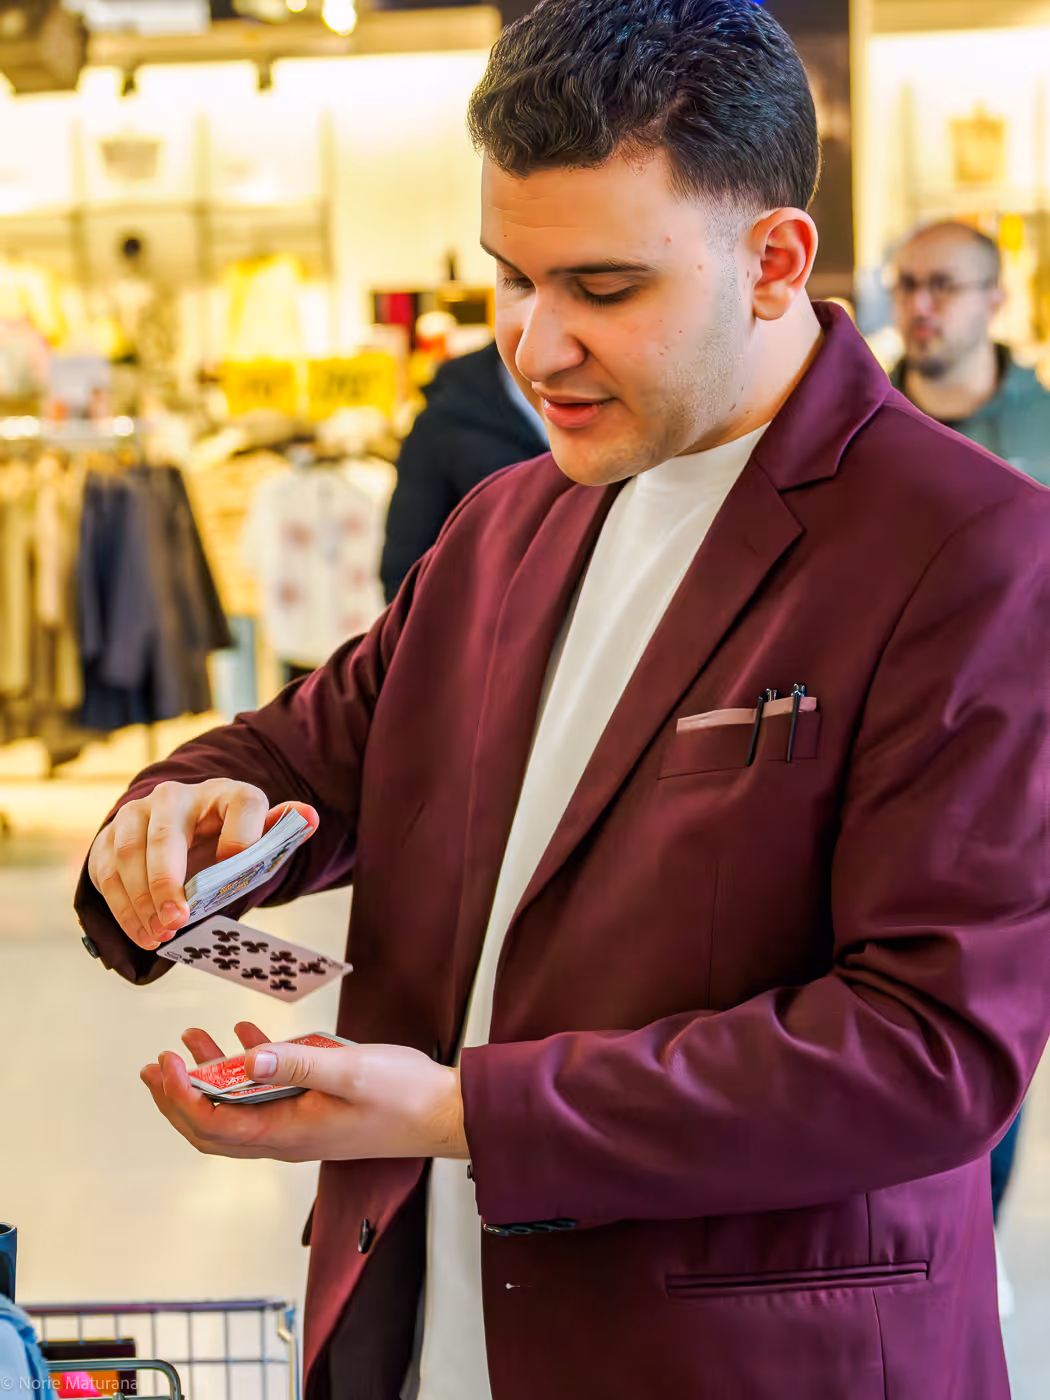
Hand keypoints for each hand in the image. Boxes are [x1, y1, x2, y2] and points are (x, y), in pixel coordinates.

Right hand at [87, 779, 318, 950]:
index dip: (243, 837)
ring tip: (159, 935)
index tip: (234, 870)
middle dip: (168, 881)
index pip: (244, 804)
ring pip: (131, 854)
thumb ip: (281, 831)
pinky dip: (122, 907)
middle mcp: (178, 796)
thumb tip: (309, 817)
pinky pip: (107, 870)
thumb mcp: (257, 839)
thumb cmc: (227, 842)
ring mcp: (139, 812)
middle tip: (176, 921)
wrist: (182, 834)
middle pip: (168, 835)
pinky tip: (142, 932)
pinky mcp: (110, 834)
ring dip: (141, 901)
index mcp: (227, 794)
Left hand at [140, 1023, 467, 1162]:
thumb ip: (299, 1063)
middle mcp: (286, 1137)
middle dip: (177, 1097)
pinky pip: (268, 1095)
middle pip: (213, 1127)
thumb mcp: (351, 1070)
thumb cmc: (404, 1096)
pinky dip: (249, 1068)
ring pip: (237, 1109)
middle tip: (154, 1066)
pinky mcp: (315, 1111)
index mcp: (287, 1134)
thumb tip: (248, 1058)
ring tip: (190, 1044)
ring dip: (209, 1079)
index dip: (181, 1096)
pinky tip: (247, 1035)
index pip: (214, 1124)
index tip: (167, 1062)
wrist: (444, 1114)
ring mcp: (299, 1126)